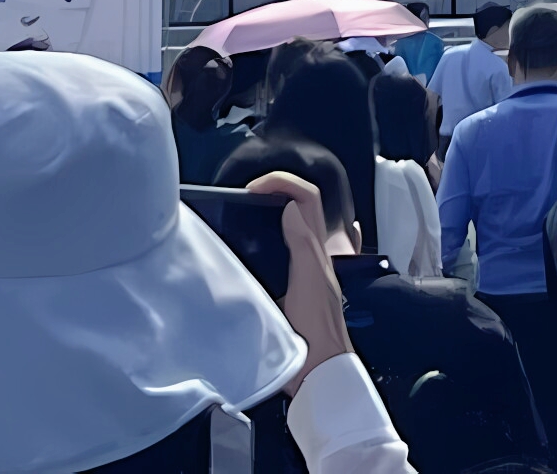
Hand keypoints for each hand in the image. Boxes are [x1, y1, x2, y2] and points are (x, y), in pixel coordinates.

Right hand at [241, 170, 352, 390]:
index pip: (306, 199)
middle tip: (242, 198)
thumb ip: (302, 246)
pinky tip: (244, 252)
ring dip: (267, 217)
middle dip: (274, 193)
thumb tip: (290, 207)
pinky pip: (277, 258)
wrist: (317, 373)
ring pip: (287, 231)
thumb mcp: (308, 284)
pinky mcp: (288, 292)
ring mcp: (301, 275)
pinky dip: (263, 245)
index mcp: (317, 251)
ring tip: (239, 218)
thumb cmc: (315, 332)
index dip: (283, 183)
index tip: (253, 188)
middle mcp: (312, 258)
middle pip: (298, 209)